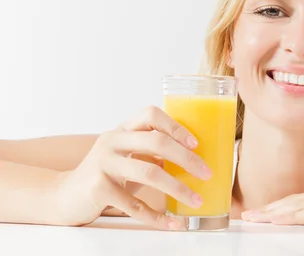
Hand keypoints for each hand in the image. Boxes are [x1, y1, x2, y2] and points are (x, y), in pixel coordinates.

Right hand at [54, 106, 211, 229]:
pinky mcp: (98, 189)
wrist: (64, 196)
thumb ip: (152, 153)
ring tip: (196, 200)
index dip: (175, 127)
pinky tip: (173, 222)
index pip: (150, 115)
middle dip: (187, 159)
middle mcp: (112, 141)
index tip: (196, 143)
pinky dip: (157, 216)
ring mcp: (103, 164)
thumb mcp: (127, 156)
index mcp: (122, 130)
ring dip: (178, 188)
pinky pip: (134, 204)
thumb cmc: (106, 175)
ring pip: (149, 172)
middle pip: (156, 142)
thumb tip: (193, 159)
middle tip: (206, 174)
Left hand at [241, 185, 303, 226]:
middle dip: (269, 209)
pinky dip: (293, 215)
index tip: (263, 212)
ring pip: (298, 205)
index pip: (303, 201)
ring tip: (254, 217)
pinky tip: (280, 218)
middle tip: (247, 215)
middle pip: (294, 201)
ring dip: (273, 211)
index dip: (280, 206)